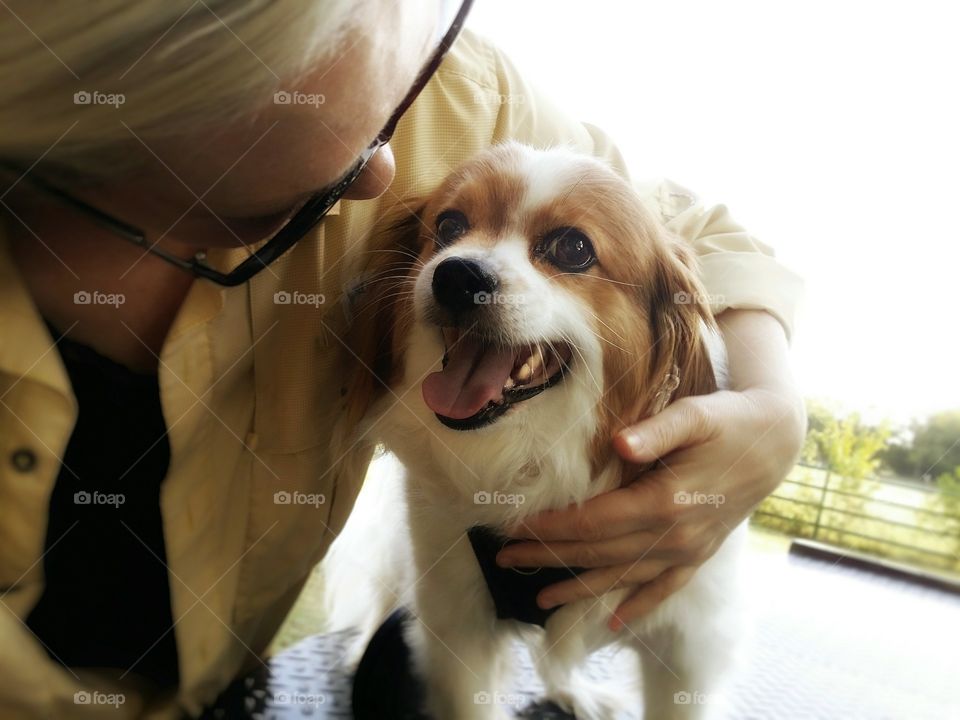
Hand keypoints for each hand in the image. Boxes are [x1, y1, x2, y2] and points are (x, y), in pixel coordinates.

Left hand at [495, 310, 804, 628]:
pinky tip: (613, 624)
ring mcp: (689, 551)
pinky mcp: (699, 555)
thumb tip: (619, 443)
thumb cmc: (730, 421)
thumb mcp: (696, 414)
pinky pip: (664, 590)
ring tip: (540, 598)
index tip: (516, 527)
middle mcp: (676, 536)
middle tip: (505, 557)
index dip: (552, 527)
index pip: (595, 522)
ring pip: (624, 576)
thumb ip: (657, 431)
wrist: (776, 441)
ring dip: (580, 587)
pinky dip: (638, 607)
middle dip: (549, 556)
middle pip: (599, 552)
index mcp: (667, 501)